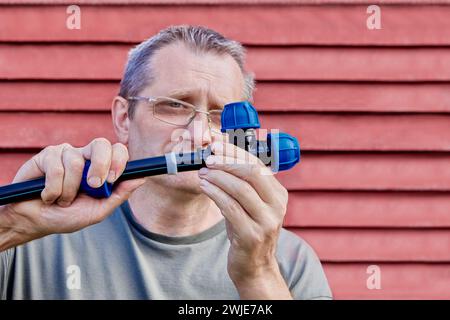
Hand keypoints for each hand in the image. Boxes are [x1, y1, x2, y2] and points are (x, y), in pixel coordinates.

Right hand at [0, 138, 144, 248]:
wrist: (36, 222)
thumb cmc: (67, 216)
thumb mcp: (98, 211)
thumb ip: (120, 195)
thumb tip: (141, 178)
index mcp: (101, 168)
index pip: (118, 151)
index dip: (119, 161)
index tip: (112, 179)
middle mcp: (85, 157)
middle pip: (101, 143)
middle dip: (101, 165)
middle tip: (93, 186)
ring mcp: (66, 153)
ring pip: (76, 163)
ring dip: (69, 190)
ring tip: (62, 200)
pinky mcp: (46, 156)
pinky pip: (56, 167)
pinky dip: (53, 189)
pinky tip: (47, 196)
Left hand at [198, 140, 291, 298]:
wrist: (254, 265)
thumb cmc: (247, 228)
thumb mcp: (250, 204)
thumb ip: (241, 182)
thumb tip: (219, 153)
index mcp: (278, 194)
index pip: (258, 164)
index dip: (236, 151)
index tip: (217, 143)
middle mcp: (277, 207)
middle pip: (252, 173)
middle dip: (227, 161)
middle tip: (208, 157)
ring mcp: (266, 222)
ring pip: (240, 190)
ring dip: (218, 177)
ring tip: (202, 171)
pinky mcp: (252, 236)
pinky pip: (230, 208)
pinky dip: (215, 193)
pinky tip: (204, 186)